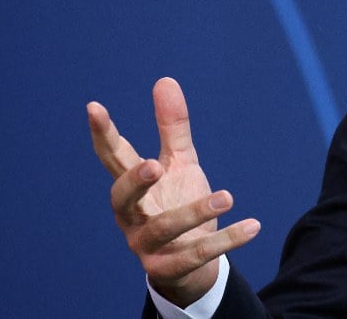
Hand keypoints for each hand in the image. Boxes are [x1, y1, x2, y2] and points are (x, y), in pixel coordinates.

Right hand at [88, 77, 259, 306]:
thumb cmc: (177, 202)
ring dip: (194, 212)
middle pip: (122, 199)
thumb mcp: (179, 163)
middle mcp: (132, 216)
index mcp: (133, 187)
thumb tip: (165, 80)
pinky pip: (197, 254)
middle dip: (134, 182)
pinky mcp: (170, 267)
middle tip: (153, 165)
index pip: (113, 157)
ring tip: (228, 195)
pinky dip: (226, 240)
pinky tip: (253, 225)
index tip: (94, 106)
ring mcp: (147, 245)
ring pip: (164, 228)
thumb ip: (172, 127)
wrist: (190, 262)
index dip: (103, 133)